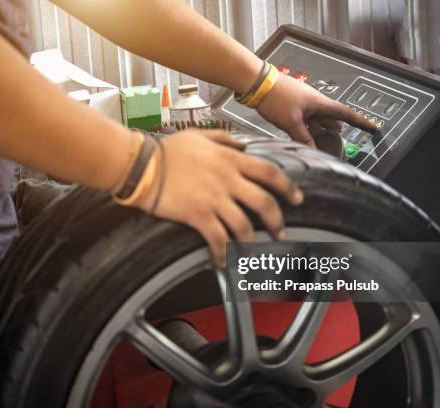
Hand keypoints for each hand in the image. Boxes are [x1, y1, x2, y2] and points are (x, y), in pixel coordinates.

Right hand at [136, 129, 302, 266]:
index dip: (288, 187)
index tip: (297, 198)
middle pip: (264, 202)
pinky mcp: (198, 215)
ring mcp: (214, 198)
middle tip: (280, 231)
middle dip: (277, 220)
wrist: (142, 166)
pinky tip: (223, 261)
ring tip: (251, 250)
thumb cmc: (167, 151)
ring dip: (250, 242)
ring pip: (244, 225)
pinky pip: (218, 239)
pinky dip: (223, 253)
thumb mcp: (199, 135)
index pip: (270, 172)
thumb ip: (224, 138)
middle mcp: (228, 179)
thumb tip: (242, 146)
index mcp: (230, 159)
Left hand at [257, 73, 376, 145]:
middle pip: (331, 119)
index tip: (372, 127)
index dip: (360, 121)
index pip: (346, 114)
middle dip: (335, 132)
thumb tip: (313, 150)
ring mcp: (303, 103)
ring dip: (319, 132)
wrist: (257, 83)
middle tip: (337, 145)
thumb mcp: (291, 123)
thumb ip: (303, 138)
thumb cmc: (275, 97)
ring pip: (317, 120)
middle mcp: (314, 102)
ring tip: (319, 145)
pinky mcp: (292, 106)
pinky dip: (306, 129)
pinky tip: (301, 137)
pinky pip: (305, 119)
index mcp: (320, 103)